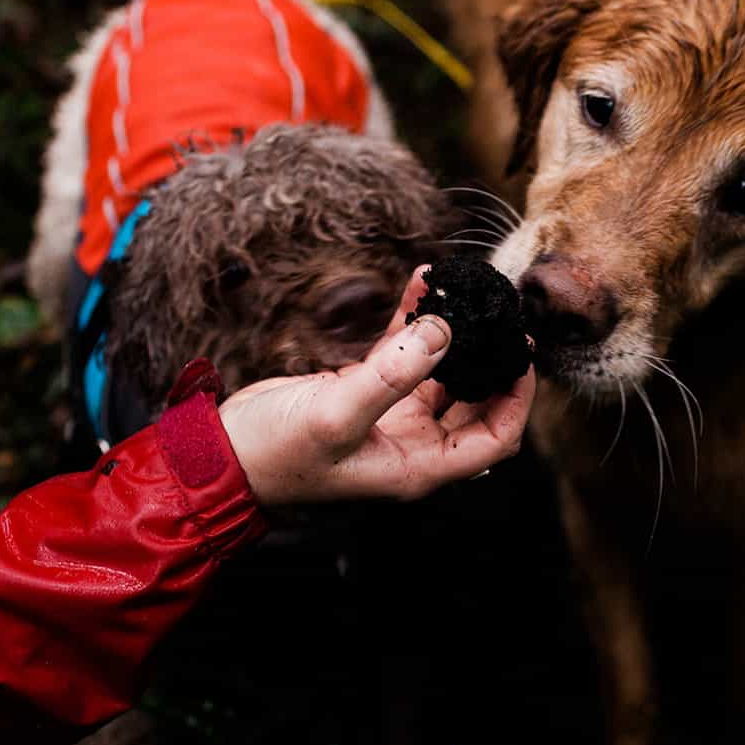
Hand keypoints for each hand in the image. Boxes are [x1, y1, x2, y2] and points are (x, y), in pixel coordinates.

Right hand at [218, 268, 534, 506]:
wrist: (222, 455)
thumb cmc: (277, 455)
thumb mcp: (337, 415)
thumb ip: (392, 374)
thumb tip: (444, 330)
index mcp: (418, 465)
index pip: (495, 437)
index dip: (517, 397)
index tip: (522, 353)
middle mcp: (412, 442)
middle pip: (476, 401)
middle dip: (491, 358)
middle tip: (503, 314)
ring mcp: (389, 416)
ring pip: (440, 368)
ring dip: (453, 331)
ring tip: (466, 287)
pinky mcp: (363, 388)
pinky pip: (402, 349)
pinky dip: (414, 318)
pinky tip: (423, 280)